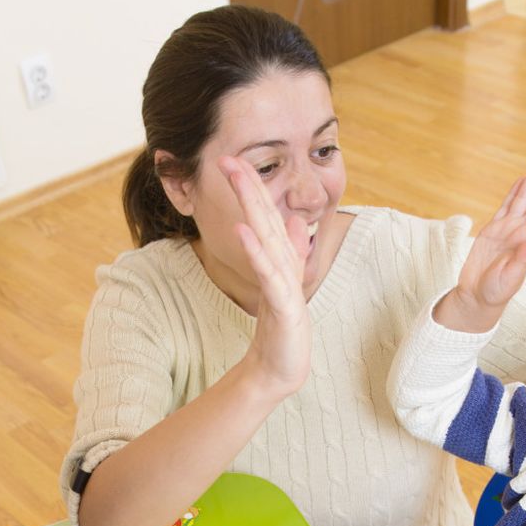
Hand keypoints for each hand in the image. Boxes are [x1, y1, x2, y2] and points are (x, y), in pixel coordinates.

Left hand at [218, 155, 311, 396]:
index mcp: (282, 260)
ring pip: (268, 237)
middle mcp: (285, 266)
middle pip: (267, 218)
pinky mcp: (284, 305)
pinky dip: (256, 251)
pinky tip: (242, 230)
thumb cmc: (282, 329)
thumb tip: (296, 221)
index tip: (233, 159)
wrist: (280, 368)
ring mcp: (285, 284)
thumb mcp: (282, 283)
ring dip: (253, 206)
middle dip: (249, 186)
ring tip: (237, 178)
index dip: (252, 188)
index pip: (267, 217)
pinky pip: (267, 274)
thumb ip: (290, 251)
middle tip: (230, 156)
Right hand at [435, 157, 525, 332]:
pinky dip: (514, 192)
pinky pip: (506, 206)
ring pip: (523, 199)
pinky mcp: (493, 230)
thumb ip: (521, 261)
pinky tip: (521, 180)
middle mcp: (522, 232)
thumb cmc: (495, 292)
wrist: (477, 296)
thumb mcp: (509, 279)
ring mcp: (508, 229)